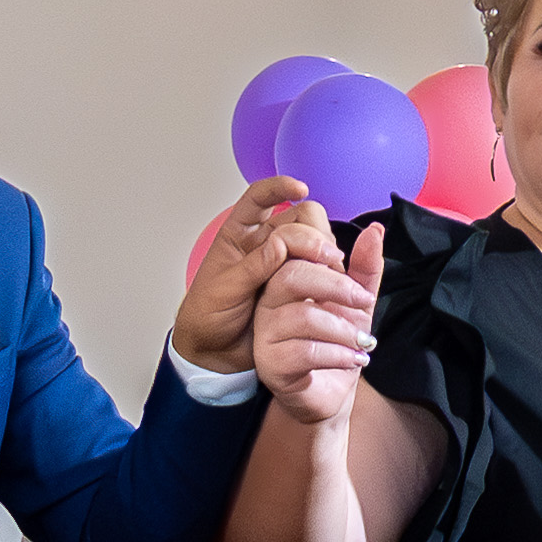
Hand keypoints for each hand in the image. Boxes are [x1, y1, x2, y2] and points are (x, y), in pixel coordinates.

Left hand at [174, 181, 323, 373]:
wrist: (214, 353)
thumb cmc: (208, 318)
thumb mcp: (225, 291)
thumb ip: (253, 267)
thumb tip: (280, 242)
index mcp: (238, 236)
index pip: (259, 198)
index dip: (279, 187)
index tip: (300, 189)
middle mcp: (263, 244)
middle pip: (299, 218)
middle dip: (314, 231)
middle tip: (323, 256)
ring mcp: (282, 264)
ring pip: (314, 242)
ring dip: (325, 252)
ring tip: (330, 274)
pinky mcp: (297, 285)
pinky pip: (319, 270)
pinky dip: (329, 273)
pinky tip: (334, 283)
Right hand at [256, 222, 386, 422]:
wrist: (332, 394)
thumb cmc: (339, 345)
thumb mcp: (358, 303)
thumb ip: (364, 268)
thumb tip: (375, 229)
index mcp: (285, 282)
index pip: (294, 250)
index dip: (326, 256)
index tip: (356, 282)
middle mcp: (268, 304)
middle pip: (291, 276)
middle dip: (336, 287)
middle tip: (364, 303)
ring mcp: (265, 335)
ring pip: (302, 317)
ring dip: (342, 330)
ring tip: (363, 343)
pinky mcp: (270, 365)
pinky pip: (305, 351)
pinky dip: (338, 355)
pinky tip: (353, 360)